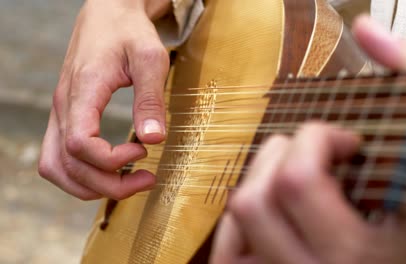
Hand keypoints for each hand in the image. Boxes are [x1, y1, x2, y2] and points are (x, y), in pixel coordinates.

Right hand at [38, 0, 171, 199]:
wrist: (108, 14)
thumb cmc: (129, 32)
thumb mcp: (149, 58)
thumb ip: (150, 99)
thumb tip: (154, 140)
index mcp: (83, 90)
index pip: (80, 144)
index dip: (112, 160)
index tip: (144, 152)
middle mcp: (63, 106)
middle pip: (69, 165)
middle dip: (108, 184)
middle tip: (146, 179)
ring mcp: (60, 113)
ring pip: (57, 168)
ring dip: (90, 186)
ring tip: (126, 181)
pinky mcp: (65, 116)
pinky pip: (58, 158)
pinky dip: (79, 175)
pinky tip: (108, 171)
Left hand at [210, 16, 405, 262]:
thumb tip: (368, 30)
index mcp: (360, 250)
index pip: (299, 182)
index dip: (315, 140)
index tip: (343, 139)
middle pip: (257, 199)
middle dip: (281, 154)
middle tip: (311, 150)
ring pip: (238, 222)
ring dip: (260, 179)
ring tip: (295, 174)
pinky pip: (229, 252)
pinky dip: (242, 218)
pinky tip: (275, 205)